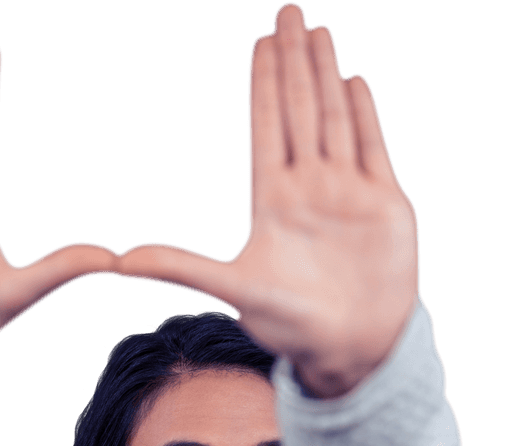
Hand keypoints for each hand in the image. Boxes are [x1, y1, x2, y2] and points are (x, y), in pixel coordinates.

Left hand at [118, 3, 418, 397]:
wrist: (352, 350)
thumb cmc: (291, 329)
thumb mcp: (234, 290)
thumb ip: (182, 268)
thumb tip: (121, 259)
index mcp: (273, 203)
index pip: (267, 129)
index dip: (263, 85)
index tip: (259, 42)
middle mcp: (309, 190)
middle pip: (299, 111)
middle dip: (294, 61)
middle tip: (287, 11)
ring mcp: (347, 194)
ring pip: (334, 119)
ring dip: (326, 75)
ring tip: (318, 32)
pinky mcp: (385, 206)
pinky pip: (374, 148)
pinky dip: (364, 115)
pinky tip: (353, 82)